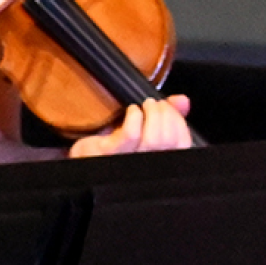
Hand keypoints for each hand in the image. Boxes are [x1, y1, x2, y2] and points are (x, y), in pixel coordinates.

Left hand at [67, 95, 195, 157]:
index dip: (180, 122)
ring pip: (155, 139)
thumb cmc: (112, 142)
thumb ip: (167, 115)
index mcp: (158, 157)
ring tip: (143, 106)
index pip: (183, 143)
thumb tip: (183, 101)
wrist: (82, 154)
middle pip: (169, 139)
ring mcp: (128, 160)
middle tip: (154, 103)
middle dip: (165, 113)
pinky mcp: (111, 153)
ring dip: (152, 113)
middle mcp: (147, 163)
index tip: (169, 108)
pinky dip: (135, 117)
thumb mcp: (143, 127)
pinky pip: (132, 134)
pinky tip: (130, 111)